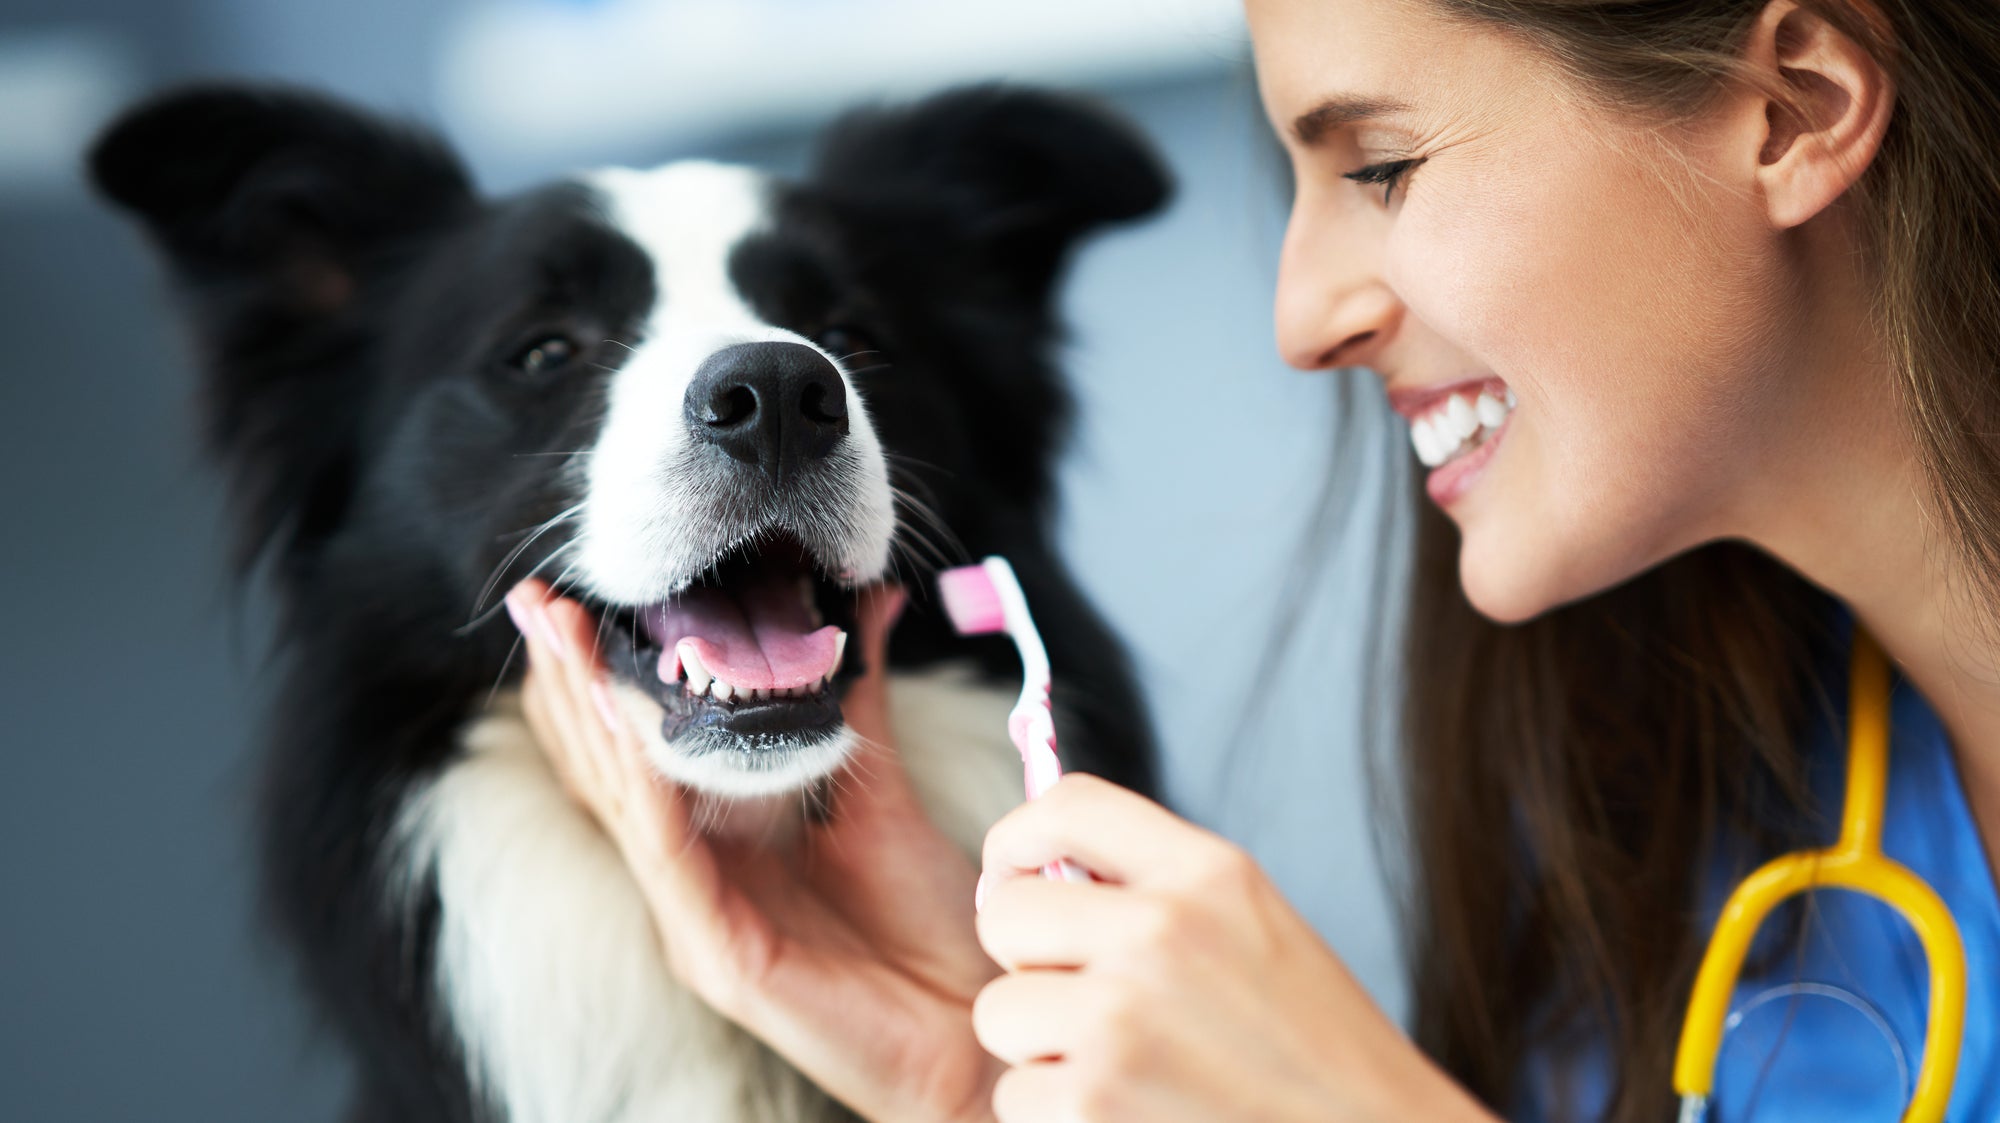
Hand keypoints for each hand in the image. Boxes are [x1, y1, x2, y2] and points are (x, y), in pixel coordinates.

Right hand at [505, 579, 1002, 1122]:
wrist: (977, 1024)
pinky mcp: (720, 955)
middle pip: (608, 772)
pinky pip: (671, 856)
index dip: (599, 678)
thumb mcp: (884, 790)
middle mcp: (694, 880)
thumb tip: (870, 602)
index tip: (574, 599)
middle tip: (535, 600)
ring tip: (560, 641)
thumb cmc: (934, 921)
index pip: (635, 753)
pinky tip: (632, 729)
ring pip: (623, 806)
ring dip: (588, 719)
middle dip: (568, 683)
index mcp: (723, 842)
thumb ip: (858, 699)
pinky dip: (648, 788)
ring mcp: (697, 921)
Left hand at [972, 774, 1496, 1122]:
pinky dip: (1056, 1116)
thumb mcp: (1254, 922)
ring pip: (999, 1012)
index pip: (1067, 807)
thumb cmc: (1315, 1048)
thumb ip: (1157, 883)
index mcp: (1208, 873)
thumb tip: (1034, 870)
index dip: (1016, 840)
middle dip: (1024, 959)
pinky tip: (1127, 1115)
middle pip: (1005, 911)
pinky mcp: (1093, 1103)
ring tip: (1116, 1065)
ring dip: (1039, 1048)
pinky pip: (1015, 1095)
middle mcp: (1160, 931)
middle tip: (1075, 995)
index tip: (1011, 874)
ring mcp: (1122, 1020)